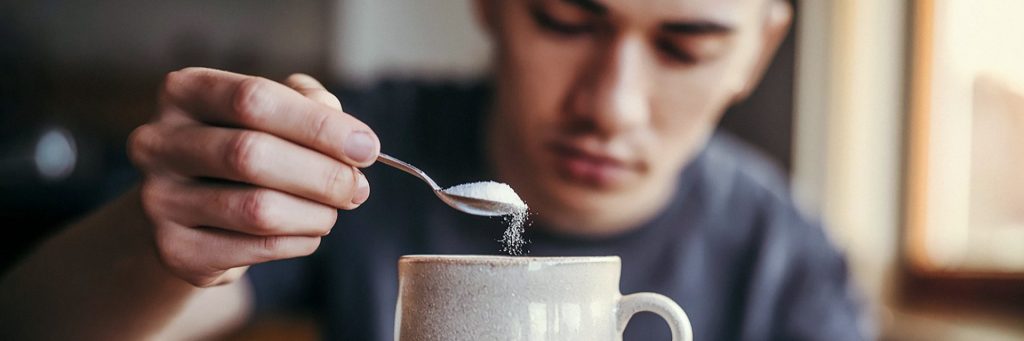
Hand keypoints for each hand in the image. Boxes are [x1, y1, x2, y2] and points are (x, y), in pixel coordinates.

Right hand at [128, 68, 377, 286]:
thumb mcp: (276, 113)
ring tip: (335, 210)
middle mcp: (158, 142)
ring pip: (256, 209)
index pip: (254, 98)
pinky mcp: (175, 250)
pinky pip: (255, 248)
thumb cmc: (246, 146)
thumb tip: (352, 141)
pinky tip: (309, 231)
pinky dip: (299, 241)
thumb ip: (312, 108)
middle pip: (251, 154)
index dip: (318, 125)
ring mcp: (159, 199)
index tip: (367, 147)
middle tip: (359, 188)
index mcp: (184, 92)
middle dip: (322, 174)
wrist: (195, 210)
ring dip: (315, 213)